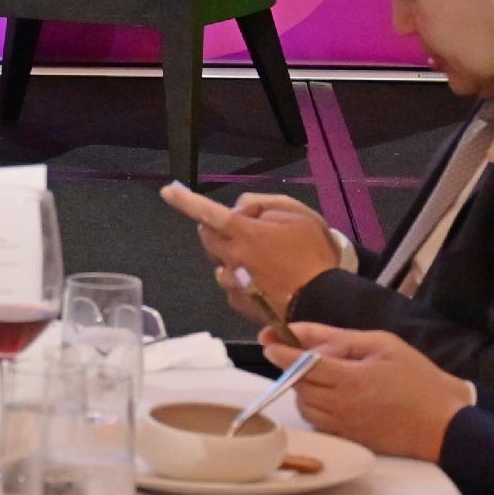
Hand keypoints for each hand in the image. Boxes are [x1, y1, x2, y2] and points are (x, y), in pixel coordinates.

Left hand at [187, 191, 340, 324]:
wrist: (326, 302)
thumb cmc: (314, 255)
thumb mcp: (299, 216)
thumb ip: (264, 205)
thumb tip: (239, 211)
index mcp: (245, 234)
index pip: (208, 213)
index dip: (186, 201)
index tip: (167, 191)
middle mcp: (232, 257)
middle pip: (206, 237)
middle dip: (215, 229)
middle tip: (242, 230)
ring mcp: (233, 283)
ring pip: (218, 261)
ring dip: (230, 255)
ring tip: (261, 260)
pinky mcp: (238, 303)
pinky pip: (228, 283)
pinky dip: (238, 277)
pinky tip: (261, 280)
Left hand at [281, 324, 470, 461]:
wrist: (444, 424)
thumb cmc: (418, 379)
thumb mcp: (383, 345)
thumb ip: (339, 337)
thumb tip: (301, 331)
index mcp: (351, 379)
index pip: (301, 363)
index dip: (280, 350)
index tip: (267, 339)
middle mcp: (341, 406)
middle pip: (298, 384)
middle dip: (293, 366)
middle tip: (300, 353)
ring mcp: (343, 426)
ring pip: (304, 404)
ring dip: (303, 387)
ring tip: (323, 375)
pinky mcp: (348, 439)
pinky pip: (317, 421)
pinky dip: (315, 406)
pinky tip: (333, 396)